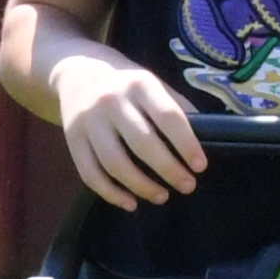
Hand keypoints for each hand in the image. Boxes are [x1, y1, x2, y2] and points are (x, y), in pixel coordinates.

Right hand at [50, 53, 207, 205]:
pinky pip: (90, 174)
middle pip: (142, 143)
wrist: (77, 75)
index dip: (186, 144)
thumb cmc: (126, 85)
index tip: (200, 166)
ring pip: (115, 163)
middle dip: (169, 169)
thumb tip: (207, 137)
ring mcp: (89, 121)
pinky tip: (131, 203)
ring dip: (141, 186)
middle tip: (187, 186)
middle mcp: (112, 100)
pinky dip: (111, 193)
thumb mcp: (152, 84)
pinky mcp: (72, 140)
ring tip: (162, 197)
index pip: (168, 116)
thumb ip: (175, 107)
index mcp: (139, 84)